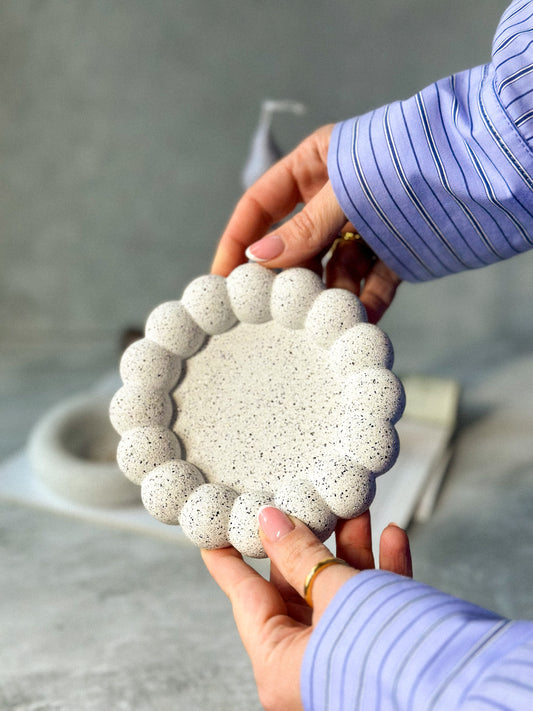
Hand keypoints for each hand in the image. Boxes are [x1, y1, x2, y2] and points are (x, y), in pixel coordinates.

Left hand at [202, 509, 411, 710]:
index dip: (227, 556)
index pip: (243, 595)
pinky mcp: (382, 647)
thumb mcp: (336, 594)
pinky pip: (373, 602)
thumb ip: (301, 556)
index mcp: (280, 663)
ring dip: (350, 546)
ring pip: (338, 588)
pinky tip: (392, 537)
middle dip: (309, 538)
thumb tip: (272, 523)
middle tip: (306, 500)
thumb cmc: (390, 657)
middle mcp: (310, 661)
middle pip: (296, 585)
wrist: (467, 693)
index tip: (216, 528)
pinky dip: (382, 570)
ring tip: (355, 508)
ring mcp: (346, 654)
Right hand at [211, 125, 400, 322]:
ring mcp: (366, 225)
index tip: (221, 279)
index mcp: (316, 165)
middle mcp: (336, 197)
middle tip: (269, 312)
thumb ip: (305, 227)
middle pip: (295, 244)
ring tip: (319, 322)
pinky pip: (372, 282)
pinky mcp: (396, 250)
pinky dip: (365, 304)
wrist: (487, 165)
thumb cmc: (412, 156)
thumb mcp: (348, 188)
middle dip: (285, 277)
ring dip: (327, 295)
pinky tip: (357, 326)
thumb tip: (257, 260)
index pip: (260, 207)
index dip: (237, 241)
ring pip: (334, 268)